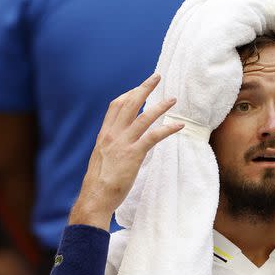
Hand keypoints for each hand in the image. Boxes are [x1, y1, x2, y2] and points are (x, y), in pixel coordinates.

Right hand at [70, 74, 183, 228]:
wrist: (95, 197)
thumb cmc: (99, 183)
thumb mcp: (101, 159)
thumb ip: (110, 148)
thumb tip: (118, 148)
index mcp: (104, 135)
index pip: (115, 106)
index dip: (128, 94)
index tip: (138, 88)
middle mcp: (112, 135)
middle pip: (129, 104)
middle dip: (144, 88)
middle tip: (156, 77)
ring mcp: (123, 143)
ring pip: (144, 117)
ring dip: (160, 106)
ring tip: (173, 99)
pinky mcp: (134, 154)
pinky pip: (154, 136)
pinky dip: (167, 129)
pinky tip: (178, 125)